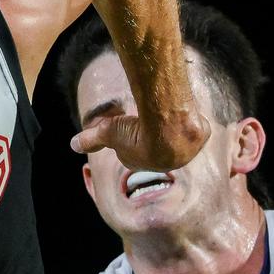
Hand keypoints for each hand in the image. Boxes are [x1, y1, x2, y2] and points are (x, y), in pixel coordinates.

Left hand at [70, 107, 206, 171]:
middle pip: (161, 145)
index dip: (134, 138)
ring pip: (180, 136)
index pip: (140, 153)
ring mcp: (188, 150)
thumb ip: (92, 138)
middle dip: (156, 134)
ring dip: (174, 126)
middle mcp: (171, 161)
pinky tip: (184, 110)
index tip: (132, 128)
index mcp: (149, 163)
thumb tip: (72, 145)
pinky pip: (196, 127)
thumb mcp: (109, 132)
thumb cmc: (136, 131)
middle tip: (150, 118)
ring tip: (166, 110)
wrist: (167, 127)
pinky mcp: (201, 136)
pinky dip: (190, 119)